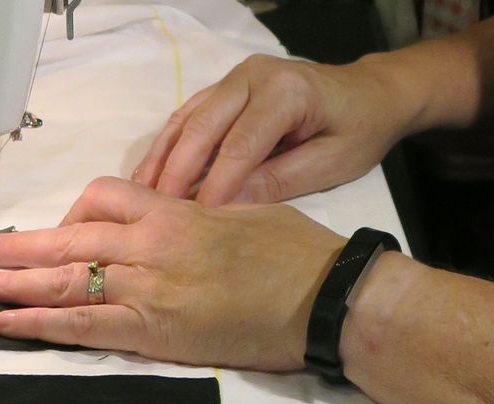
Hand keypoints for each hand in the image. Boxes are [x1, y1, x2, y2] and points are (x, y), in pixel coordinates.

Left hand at [0, 177, 343, 371]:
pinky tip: (9, 325)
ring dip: (14, 286)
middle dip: (19, 248)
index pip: (103, 200)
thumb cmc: (296, 258)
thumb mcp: (243, 216)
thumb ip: (199, 221)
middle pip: (68, 240)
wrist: (323, 298)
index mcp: (174, 212)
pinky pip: (82, 325)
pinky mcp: (154, 331)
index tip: (55, 234)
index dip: (70, 218)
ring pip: (65, 281)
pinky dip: (40, 324)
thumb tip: (179, 228)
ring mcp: (148, 289)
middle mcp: (150, 246)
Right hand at [132, 53, 417, 205]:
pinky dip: (166, 148)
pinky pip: (186, 117)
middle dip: (177, 174)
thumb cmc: (356, 132)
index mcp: (286, 92)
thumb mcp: (330, 164)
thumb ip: (279, 181)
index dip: (215, 186)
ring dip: (162, 160)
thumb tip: (229, 205)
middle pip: (203, 127)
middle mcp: (253, 76)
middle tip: (155, 217)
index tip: (196, 223)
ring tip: (139, 199)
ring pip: (187, 120)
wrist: (367, 95)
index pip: (240, 144)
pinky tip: (148, 178)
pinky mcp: (224, 89)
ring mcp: (234, 79)